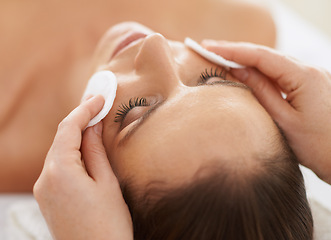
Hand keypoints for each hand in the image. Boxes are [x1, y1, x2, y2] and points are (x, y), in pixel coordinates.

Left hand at [34, 95, 132, 239]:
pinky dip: (71, 152)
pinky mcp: (48, 197)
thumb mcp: (107, 182)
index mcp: (60, 171)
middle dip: (79, 119)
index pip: (69, 128)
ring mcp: (44, 189)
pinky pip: (57, 165)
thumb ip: (96, 150)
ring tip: (95, 123)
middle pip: (61, 137)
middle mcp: (45, 178)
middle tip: (98, 104)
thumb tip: (93, 126)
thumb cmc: (109, 225)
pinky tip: (85, 148)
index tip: (100, 97)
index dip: (85, 109)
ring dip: (75, 135)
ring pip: (58, 151)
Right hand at [202, 40, 330, 183]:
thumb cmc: (319, 146)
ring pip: (273, 63)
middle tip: (209, 48)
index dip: (232, 51)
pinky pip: (281, 73)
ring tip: (221, 59)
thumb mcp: (283, 120)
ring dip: (247, 60)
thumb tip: (238, 71)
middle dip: (236, 52)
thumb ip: (261, 92)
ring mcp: (312, 77)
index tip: (209, 48)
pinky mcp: (310, 85)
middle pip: (266, 55)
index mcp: (304, 76)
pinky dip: (261, 71)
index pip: (261, 56)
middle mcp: (310, 70)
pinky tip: (246, 73)